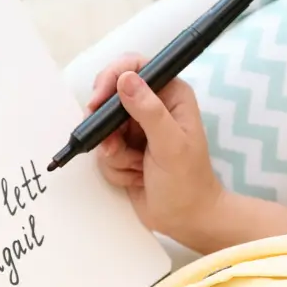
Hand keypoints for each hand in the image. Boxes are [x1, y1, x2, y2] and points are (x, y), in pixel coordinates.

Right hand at [88, 53, 224, 242]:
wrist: (186, 219)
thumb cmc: (188, 183)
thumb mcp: (171, 145)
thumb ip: (149, 111)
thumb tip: (125, 80)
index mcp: (171, 94)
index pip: (135, 67)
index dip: (112, 78)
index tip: (98, 102)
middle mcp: (152, 106)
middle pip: (110, 97)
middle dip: (108, 127)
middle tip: (116, 147)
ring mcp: (137, 128)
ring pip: (103, 127)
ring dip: (115, 153)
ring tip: (136, 168)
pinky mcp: (125, 149)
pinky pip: (103, 149)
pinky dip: (115, 167)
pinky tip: (135, 177)